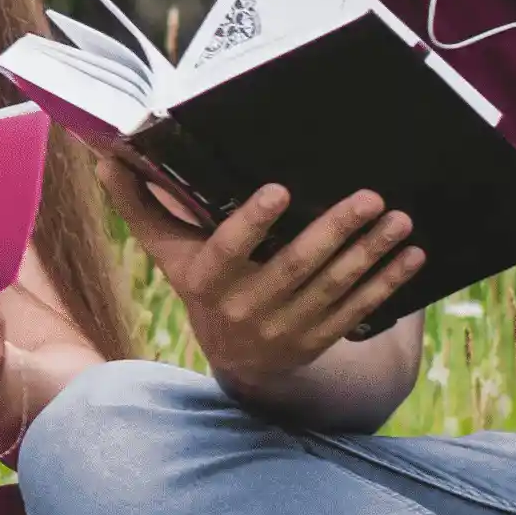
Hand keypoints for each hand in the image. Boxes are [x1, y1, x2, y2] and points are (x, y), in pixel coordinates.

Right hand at [131, 177, 421, 393]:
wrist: (236, 359)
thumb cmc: (201, 282)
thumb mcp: (168, 249)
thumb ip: (139, 203)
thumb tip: (105, 155)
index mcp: (207, 281)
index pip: (227, 251)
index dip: (252, 223)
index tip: (279, 189)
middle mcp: (245, 310)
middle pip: (295, 268)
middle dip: (336, 232)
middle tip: (371, 197)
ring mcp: (286, 329)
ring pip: (334, 288)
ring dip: (371, 255)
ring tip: (400, 220)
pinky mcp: (320, 340)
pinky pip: (358, 310)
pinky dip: (387, 283)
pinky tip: (411, 256)